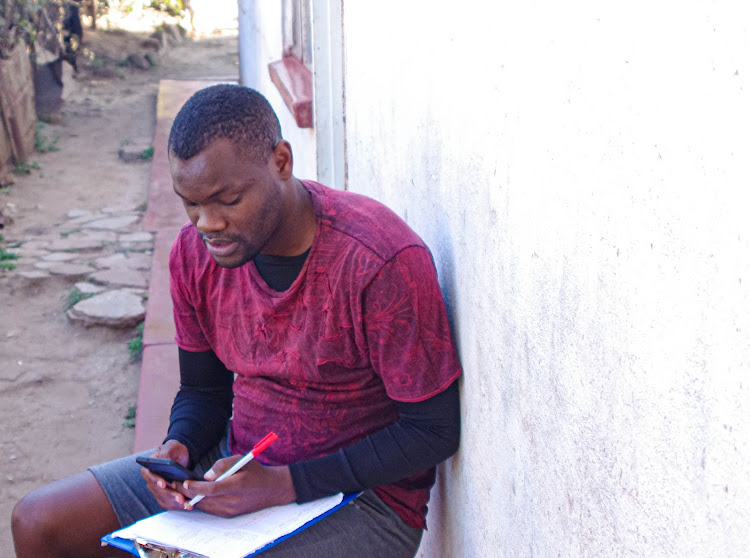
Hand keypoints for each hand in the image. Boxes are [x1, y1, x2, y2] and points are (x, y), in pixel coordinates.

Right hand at [140, 440, 192, 510]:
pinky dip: (178, 506)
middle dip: (170, 495)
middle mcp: (150, 481)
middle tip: (180, 498)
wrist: (179, 458)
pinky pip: (169, 504)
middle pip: (157, 491)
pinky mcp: (164, 496)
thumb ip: (167, 453)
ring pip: (163, 499)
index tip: (164, 484)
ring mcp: (156, 490)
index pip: (149, 475)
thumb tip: (165, 461)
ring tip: (187, 504)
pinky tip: (188, 506)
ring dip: (175, 503)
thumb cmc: (174, 450)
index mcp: (148, 468)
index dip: (156, 480)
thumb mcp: (171, 447)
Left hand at [180, 456, 295, 517]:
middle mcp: (234, 501)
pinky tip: (194, 495)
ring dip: (192, 499)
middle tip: (174, 485)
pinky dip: (201, 503)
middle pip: (205, 499)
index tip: (184, 482)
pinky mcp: (231, 514)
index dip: (196, 487)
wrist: (273, 489)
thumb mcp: (243, 460)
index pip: (212, 489)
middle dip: (187, 493)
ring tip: (180, 489)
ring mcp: (232, 510)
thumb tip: (206, 475)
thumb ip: (223, 465)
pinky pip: (211, 509)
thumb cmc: (257, 472)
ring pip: (206, 506)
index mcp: (238, 485)